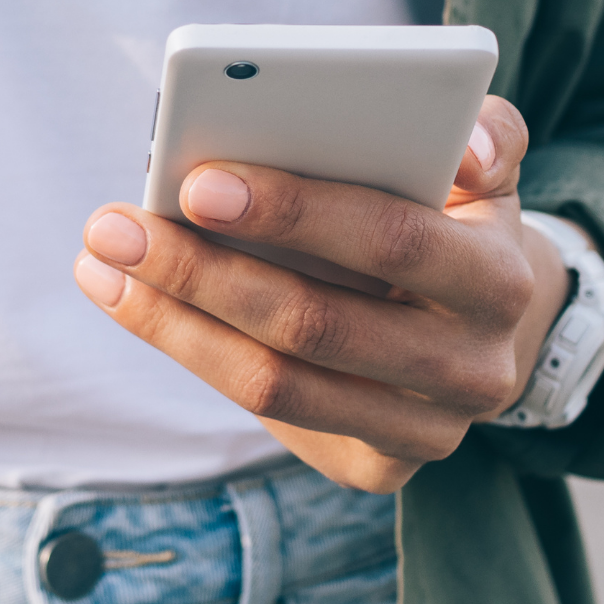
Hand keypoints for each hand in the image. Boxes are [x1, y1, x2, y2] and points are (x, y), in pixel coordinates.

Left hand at [73, 97, 572, 492]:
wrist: (487, 321)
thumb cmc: (450, 214)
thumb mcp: (478, 165)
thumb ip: (480, 133)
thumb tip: (464, 145)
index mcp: (500, 278)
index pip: (390, 240)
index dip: (292, 211)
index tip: (197, 182)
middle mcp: (474, 369)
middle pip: (314, 324)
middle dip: (201, 271)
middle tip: (114, 225)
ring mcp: (427, 432)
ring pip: (275, 384)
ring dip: (172, 322)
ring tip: (103, 263)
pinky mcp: (378, 469)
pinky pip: (268, 414)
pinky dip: (190, 354)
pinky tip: (135, 303)